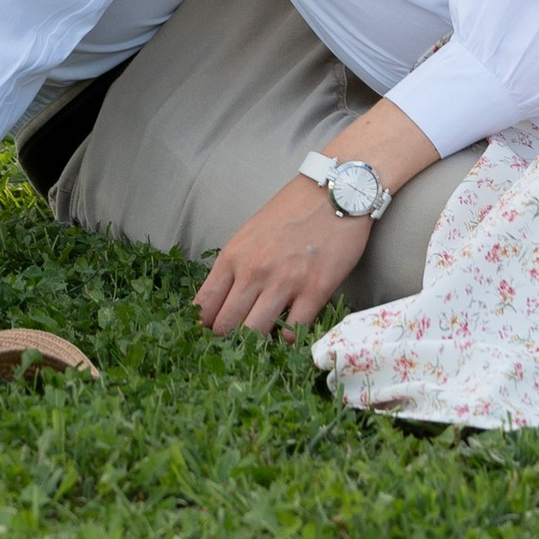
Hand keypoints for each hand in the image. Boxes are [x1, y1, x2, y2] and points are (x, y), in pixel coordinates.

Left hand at [194, 177, 372, 334]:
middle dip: (226, 341)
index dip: (203, 327)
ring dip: (255, 345)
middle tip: (234, 347)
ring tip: (260, 347)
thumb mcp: (251, 233)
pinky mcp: (316, 290)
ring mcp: (285, 281)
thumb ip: (236, 266)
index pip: (204, 305)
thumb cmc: (292, 210)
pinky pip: (293, 332)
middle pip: (225, 325)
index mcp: (234, 255)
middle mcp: (254, 270)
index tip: (208, 336)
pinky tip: (288, 334)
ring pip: (255, 334)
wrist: (336, 191)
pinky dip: (288, 340)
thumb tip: (222, 303)